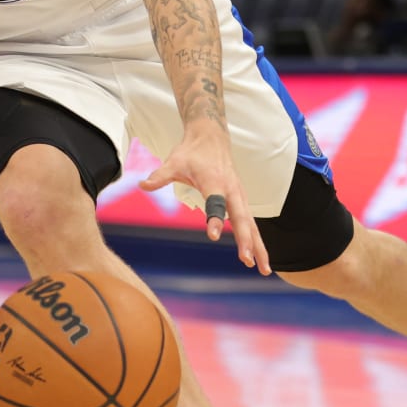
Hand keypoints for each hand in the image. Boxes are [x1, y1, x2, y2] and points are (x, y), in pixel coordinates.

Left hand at [140, 125, 268, 275]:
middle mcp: (231, 189)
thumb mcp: (174, 161)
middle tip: (247, 261)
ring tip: (263, 269)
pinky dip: (256, 239)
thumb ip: (160, 176)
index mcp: (214, 181)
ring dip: (258, 245)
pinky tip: (258, 256)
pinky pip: (250, 222)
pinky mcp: (241, 199)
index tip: (212, 235)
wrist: (211, 136)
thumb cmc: (192, 151)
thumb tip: (143, 184)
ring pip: (251, 223)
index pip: (216, 202)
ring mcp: (239, 195)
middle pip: (242, 218)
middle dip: (246, 240)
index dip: (215, 218)